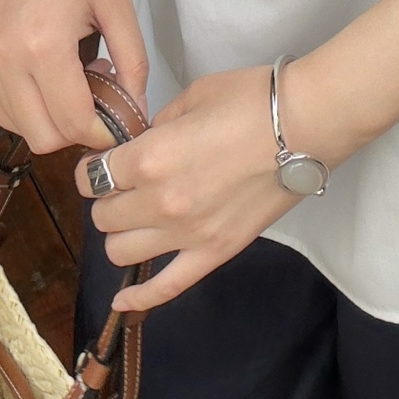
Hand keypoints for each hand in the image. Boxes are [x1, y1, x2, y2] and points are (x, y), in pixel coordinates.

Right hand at [0, 0, 147, 155]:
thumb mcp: (118, 3)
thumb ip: (132, 62)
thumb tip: (136, 108)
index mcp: (43, 44)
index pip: (72, 123)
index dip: (103, 132)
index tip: (123, 119)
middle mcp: (3, 53)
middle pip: (40, 135)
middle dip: (75, 130)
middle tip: (100, 101)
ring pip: (11, 123)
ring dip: (45, 119)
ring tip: (74, 83)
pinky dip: (19, 104)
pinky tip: (46, 77)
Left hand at [74, 66, 304, 310]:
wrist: (307, 123)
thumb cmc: (251, 100)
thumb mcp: (192, 97)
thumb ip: (157, 126)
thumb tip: (143, 143)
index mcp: (148, 158)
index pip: (92, 176)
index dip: (94, 167)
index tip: (105, 162)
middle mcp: (159, 202)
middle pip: (103, 216)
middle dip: (108, 199)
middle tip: (126, 185)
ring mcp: (187, 234)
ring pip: (121, 252)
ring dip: (122, 234)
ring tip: (139, 218)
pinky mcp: (215, 252)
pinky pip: (165, 288)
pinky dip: (139, 299)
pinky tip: (122, 302)